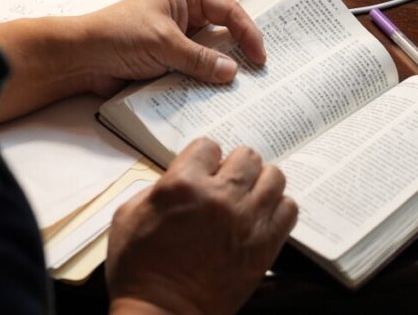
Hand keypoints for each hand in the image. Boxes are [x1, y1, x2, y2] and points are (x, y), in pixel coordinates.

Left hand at [81, 0, 266, 95]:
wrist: (81, 58)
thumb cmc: (118, 35)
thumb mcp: (164, 44)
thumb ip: (200, 59)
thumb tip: (232, 72)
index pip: (229, 11)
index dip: (248, 32)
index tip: (259, 57)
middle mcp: (186, 13)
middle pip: (224, 31)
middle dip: (239, 50)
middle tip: (259, 72)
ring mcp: (179, 37)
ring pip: (211, 53)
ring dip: (222, 69)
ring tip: (243, 87)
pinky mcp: (170, 59)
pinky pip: (196, 69)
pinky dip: (206, 81)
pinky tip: (217, 94)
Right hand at [107, 139, 297, 314]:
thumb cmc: (139, 270)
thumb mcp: (128, 217)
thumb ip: (156, 189)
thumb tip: (179, 178)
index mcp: (183, 186)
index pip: (208, 146)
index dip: (202, 159)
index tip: (201, 172)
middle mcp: (220, 196)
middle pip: (246, 156)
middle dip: (234, 167)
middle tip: (225, 184)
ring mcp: (248, 219)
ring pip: (274, 176)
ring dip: (259, 183)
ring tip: (247, 198)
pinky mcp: (266, 244)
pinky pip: (289, 208)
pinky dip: (277, 209)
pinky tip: (261, 217)